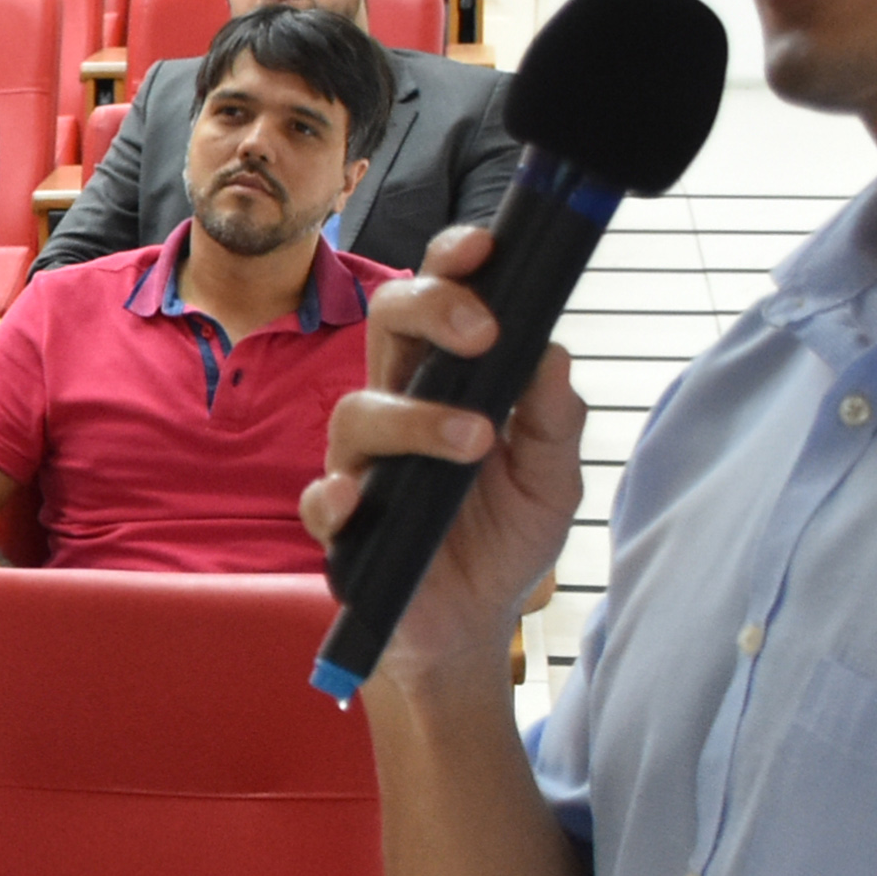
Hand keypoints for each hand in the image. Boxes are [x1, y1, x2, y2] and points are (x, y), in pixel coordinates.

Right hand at [301, 225, 586, 684]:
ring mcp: (363, 462)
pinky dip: (337, 496)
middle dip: (429, 306)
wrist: (472, 628)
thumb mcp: (553, 481)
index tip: (487, 247)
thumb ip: (556, 421)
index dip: (452, 262)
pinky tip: (362, 503)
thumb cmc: (503, 540)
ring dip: (415, 418)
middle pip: (387, 322)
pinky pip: (321, 497)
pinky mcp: (342, 522)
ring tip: (474, 442)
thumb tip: (552, 353)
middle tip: (482, 332)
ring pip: (358, 409)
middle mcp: (398, 406)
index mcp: (447, 380)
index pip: (439, 300)